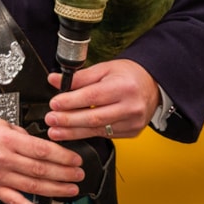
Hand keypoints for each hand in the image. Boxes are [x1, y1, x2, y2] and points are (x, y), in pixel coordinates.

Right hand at [0, 115, 84, 203]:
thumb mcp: (3, 125)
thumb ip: (24, 136)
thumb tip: (44, 147)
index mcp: (7, 141)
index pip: (42, 150)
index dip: (62, 156)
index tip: (75, 159)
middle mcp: (4, 160)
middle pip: (40, 169)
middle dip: (64, 173)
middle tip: (78, 174)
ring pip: (32, 187)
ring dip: (55, 190)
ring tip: (71, 189)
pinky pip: (15, 202)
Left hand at [44, 59, 159, 141]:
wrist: (152, 85)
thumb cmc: (127, 75)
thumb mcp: (104, 69)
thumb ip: (79, 77)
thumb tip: (54, 80)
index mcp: (123, 87)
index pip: (92, 96)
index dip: (71, 102)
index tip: (54, 104)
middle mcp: (131, 106)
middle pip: (95, 117)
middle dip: (69, 120)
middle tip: (51, 120)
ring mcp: (133, 122)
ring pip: (98, 130)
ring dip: (74, 132)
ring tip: (56, 131)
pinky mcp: (132, 132)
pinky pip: (105, 135)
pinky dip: (87, 134)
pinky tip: (73, 133)